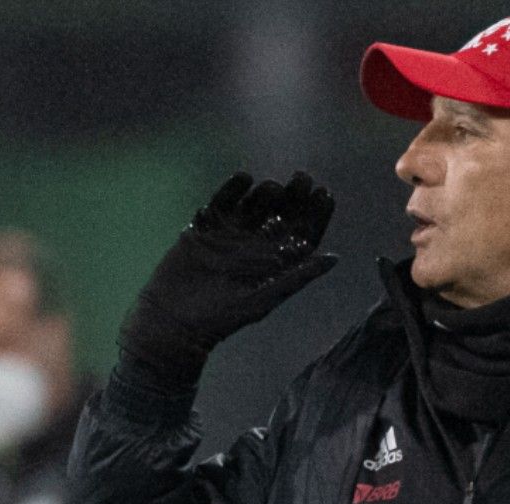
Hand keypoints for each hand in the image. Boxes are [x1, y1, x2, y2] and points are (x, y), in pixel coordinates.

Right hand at [120, 171, 338, 377]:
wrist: (175, 319)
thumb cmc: (223, 317)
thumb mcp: (265, 297)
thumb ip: (298, 277)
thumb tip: (335, 258)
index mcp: (277, 262)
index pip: (303, 233)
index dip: (316, 214)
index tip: (325, 194)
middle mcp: (258, 245)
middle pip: (282, 213)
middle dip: (294, 196)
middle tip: (303, 178)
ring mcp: (232, 233)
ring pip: (255, 204)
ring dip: (266, 192)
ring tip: (274, 187)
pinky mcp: (206, 227)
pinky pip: (222, 201)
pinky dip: (232, 189)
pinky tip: (244, 178)